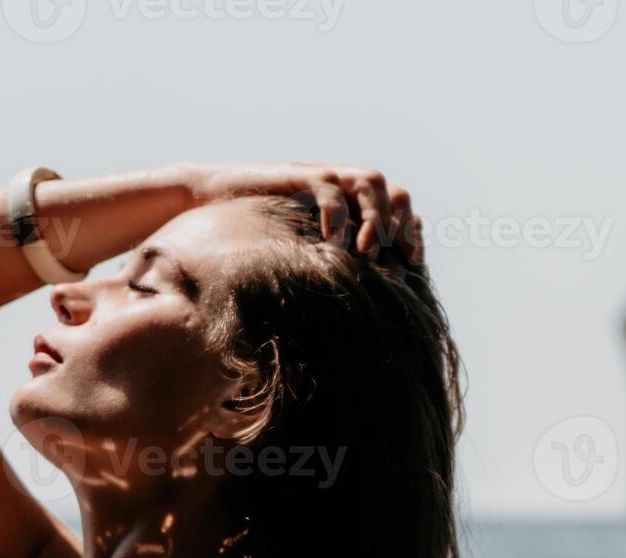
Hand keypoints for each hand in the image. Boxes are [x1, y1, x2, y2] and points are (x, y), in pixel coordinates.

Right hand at [183, 162, 423, 263]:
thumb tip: (362, 314)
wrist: (212, 205)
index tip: (413, 264)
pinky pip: (327, 184)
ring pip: (370, 181)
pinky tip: (331, 240)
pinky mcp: (297, 176)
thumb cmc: (258, 237)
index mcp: (354, 207)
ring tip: (364, 250)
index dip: (411, 234)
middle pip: (394, 194)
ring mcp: (323, 178)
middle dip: (399, 227)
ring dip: (374, 217)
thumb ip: (330, 270)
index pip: (400, 211)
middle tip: (394, 258)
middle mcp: (345, 188)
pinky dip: (336, 211)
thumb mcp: (302, 256)